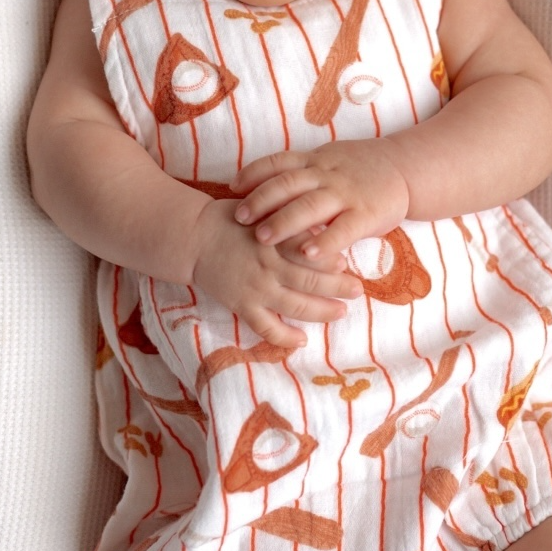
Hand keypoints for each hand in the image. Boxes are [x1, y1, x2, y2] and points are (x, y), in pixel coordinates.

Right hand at [190, 200, 363, 349]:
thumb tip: (320, 229)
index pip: (308, 250)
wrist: (194, 238)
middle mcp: (268, 264)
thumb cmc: (233, 220)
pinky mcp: (242, 305)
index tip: (347, 262)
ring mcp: (255, 288)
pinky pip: (266, 327)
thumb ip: (289, 220)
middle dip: (338, 287)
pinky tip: (302, 340)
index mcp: (274, 238)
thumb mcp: (263, 209)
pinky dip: (285, 337)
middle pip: (310, 280)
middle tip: (357, 290)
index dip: (331, 258)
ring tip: (341, 312)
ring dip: (322, 311)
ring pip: (295, 305)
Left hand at [230, 141, 410, 261]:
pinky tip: (307, 254)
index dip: (254, 173)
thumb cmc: (361, 168)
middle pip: (287, 184)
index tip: (233, 187)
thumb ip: (301, 171)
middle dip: (260, 201)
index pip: (278, 163)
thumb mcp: (329, 160)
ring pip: (309, 205)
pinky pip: (342, 228)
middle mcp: (327, 175)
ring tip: (262, 237)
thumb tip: (261, 184)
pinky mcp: (366, 214)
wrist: (406, 169)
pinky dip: (323, 241)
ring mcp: (346, 194)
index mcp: (316, 161)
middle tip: (239, 218)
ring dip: (283, 221)